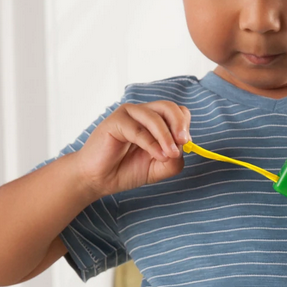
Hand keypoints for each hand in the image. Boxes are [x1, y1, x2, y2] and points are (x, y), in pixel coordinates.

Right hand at [75, 101, 191, 197]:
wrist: (99, 179)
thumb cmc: (126, 170)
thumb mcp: (159, 167)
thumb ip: (174, 159)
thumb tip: (183, 147)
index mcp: (154, 121)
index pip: (177, 112)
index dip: (184, 125)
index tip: (186, 143)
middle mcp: (142, 113)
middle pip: (169, 107)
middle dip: (180, 124)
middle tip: (184, 142)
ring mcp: (128, 115)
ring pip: (155, 117)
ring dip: (166, 137)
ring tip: (170, 154)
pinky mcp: (115, 121)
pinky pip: (138, 129)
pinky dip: (151, 143)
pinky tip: (158, 156)